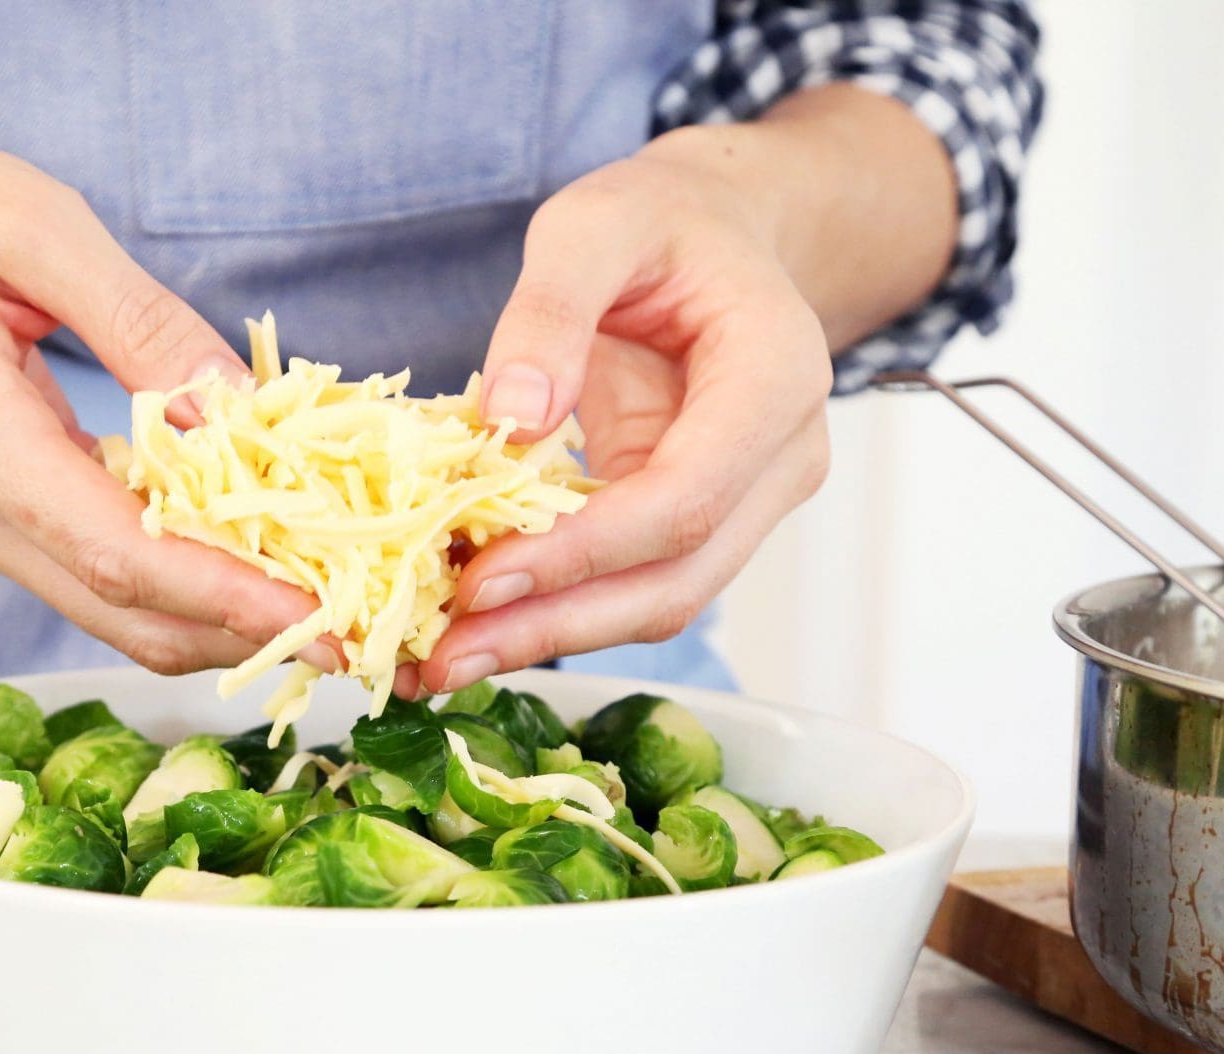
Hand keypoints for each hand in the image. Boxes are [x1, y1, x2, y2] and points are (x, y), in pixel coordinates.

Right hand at [0, 133, 332, 674]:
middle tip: (365, 640)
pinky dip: (183, 589)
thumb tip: (237, 408)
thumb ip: (137, 319)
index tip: (326, 620)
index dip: (227, 596)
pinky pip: (100, 580)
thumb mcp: (27, 222)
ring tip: (333, 611)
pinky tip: (257, 568)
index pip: (117, 551)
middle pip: (125, 613)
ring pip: (115, 615)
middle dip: (248, 636)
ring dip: (223, 625)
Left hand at [419, 138, 834, 694]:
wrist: (718, 234)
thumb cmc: (660, 222)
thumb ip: (550, 308)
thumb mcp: (593, 224)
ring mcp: (747, 502)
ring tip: (442, 662)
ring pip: (657, 600)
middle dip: (556, 625)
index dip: (584, 552)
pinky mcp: (697, 522)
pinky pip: (629, 583)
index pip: (685, 499)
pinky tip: (474, 626)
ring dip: (549, 637)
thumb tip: (513, 415)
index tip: (482, 579)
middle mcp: (781, 459)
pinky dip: (553, 609)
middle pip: (676, 579)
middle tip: (445, 658)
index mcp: (775, 377)